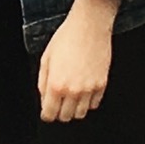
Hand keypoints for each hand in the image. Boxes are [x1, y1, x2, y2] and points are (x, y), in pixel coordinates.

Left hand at [36, 0, 117, 122]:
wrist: (89, 26)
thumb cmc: (67, 38)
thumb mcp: (46, 58)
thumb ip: (43, 82)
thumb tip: (44, 98)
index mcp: (56, 84)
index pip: (50, 114)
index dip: (47, 113)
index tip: (47, 110)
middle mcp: (74, 90)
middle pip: (65, 117)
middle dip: (59, 111)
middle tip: (59, 101)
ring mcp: (89, 89)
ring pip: (81, 114)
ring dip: (74, 108)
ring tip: (71, 96)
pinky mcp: (102, 85)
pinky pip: (94, 104)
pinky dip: (88, 101)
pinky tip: (83, 90)